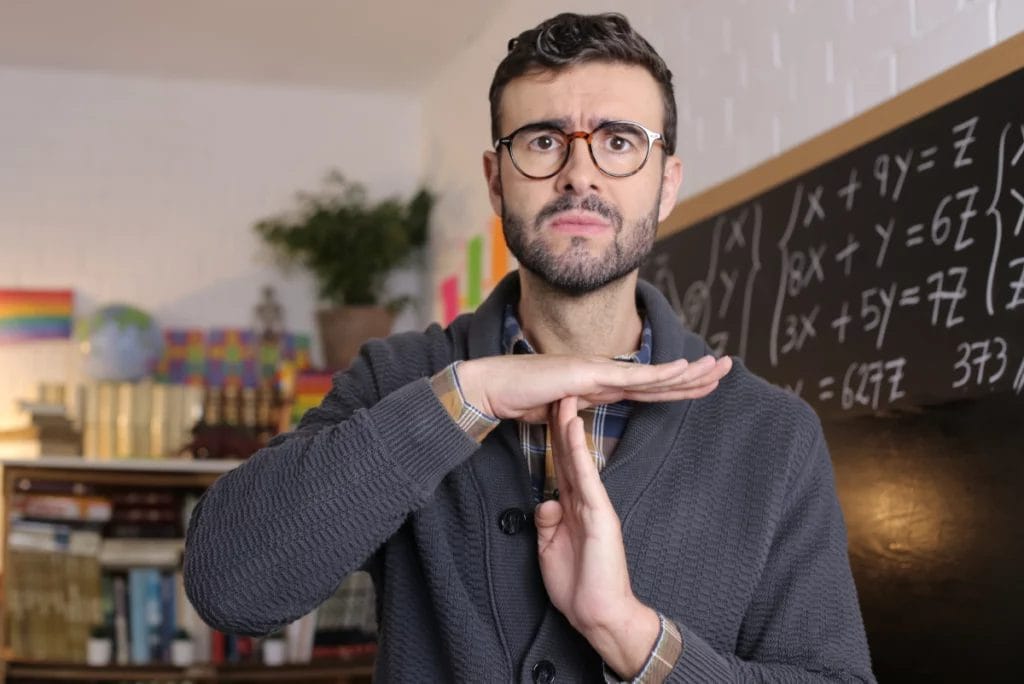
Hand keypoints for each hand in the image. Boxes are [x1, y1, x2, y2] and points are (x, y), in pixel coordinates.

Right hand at [457, 353, 731, 422]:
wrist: (492, 387)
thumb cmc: (517, 399)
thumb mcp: (556, 414)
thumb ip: (574, 416)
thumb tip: (578, 424)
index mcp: (599, 386)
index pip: (647, 388)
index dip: (676, 386)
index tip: (703, 382)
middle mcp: (604, 375)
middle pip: (658, 377)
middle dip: (694, 373)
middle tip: (727, 365)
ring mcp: (598, 371)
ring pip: (652, 374)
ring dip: (688, 370)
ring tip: (718, 365)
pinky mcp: (588, 375)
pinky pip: (630, 377)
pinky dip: (658, 374)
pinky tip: (682, 369)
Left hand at [534, 396, 660, 677]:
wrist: (600, 614)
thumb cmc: (578, 586)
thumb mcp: (551, 549)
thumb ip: (548, 523)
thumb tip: (545, 501)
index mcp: (573, 507)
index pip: (560, 464)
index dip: (550, 438)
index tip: (541, 411)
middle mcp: (586, 500)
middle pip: (569, 454)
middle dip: (560, 423)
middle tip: (554, 389)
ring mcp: (595, 505)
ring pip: (578, 458)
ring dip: (569, 427)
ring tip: (563, 396)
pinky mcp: (601, 514)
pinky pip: (586, 476)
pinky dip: (578, 451)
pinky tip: (572, 429)